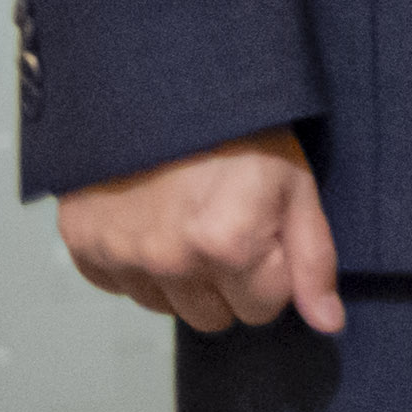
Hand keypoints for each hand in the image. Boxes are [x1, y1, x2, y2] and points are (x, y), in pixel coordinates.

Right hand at [57, 133, 340, 336]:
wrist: (163, 88)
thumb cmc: (241, 132)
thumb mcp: (296, 185)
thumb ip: (313, 260)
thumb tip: (328, 323)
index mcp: (229, 245)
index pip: (264, 309)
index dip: (272, 273)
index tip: (265, 232)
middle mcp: (169, 260)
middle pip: (215, 317)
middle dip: (229, 282)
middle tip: (228, 225)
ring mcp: (120, 255)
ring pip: (167, 307)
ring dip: (182, 277)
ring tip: (189, 218)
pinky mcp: (83, 246)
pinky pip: (122, 287)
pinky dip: (138, 264)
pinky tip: (152, 220)